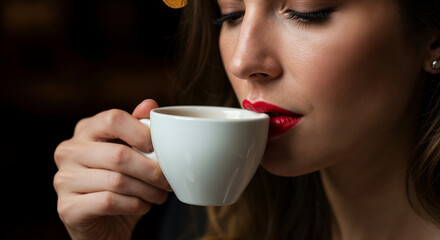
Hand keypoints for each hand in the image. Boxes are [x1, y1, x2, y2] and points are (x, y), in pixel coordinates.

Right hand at [53, 99, 170, 239]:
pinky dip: (134, 205)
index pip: (113, 119)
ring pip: (116, 181)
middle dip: (151, 170)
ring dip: (147, 190)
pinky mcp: (67, 207)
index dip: (142, 133)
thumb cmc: (119, 182)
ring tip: (160, 195)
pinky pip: (109, 202)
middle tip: (168, 181)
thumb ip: (138, 128)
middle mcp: (69, 151)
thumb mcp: (130, 152)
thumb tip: (150, 104)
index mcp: (85, 130)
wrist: (104, 223)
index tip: (159, 148)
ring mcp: (63, 179)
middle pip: (118, 154)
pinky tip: (143, 206)